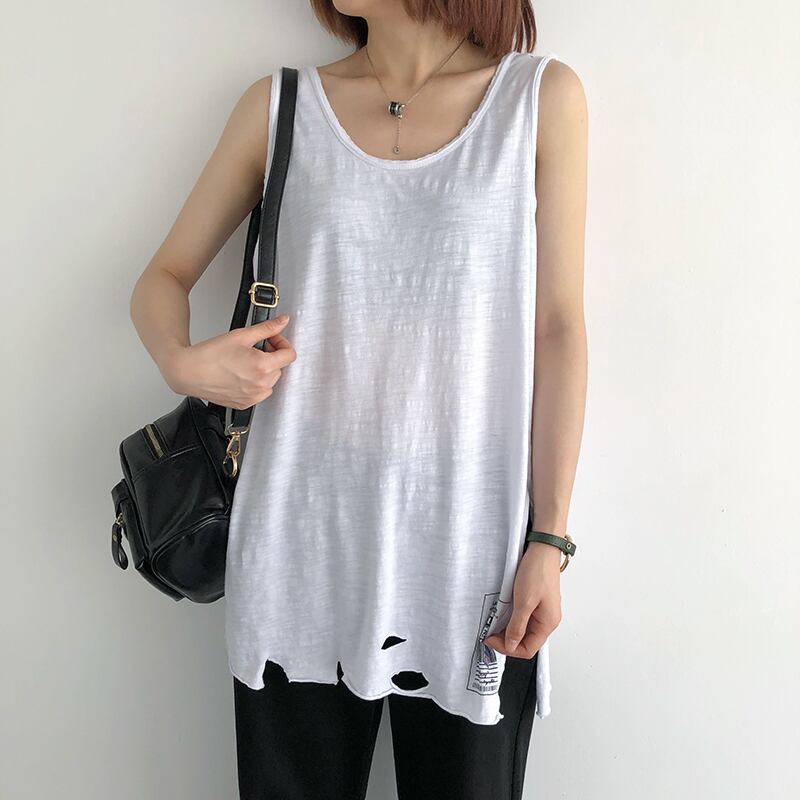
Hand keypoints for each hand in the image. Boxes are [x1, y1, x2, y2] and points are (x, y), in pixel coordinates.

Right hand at [163, 314, 296, 408]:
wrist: (189, 372)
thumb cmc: (210, 354)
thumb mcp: (242, 335)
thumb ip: (267, 328)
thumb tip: (283, 321)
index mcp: (262, 367)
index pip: (290, 354)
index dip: (281, 342)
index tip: (270, 339)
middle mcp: (260, 385)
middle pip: (280, 367)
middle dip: (271, 355)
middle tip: (253, 348)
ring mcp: (253, 397)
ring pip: (271, 381)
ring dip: (264, 370)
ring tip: (245, 362)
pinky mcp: (245, 404)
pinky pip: (260, 393)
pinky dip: (255, 383)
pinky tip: (240, 374)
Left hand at [483, 542, 561, 658]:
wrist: (542, 549)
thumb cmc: (538, 572)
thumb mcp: (524, 602)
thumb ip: (517, 626)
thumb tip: (512, 645)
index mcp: (548, 623)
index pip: (528, 649)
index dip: (508, 648)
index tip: (491, 639)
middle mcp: (547, 619)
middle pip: (525, 640)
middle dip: (506, 639)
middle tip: (489, 632)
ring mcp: (542, 610)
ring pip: (523, 628)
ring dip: (508, 628)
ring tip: (494, 623)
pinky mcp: (536, 600)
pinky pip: (523, 616)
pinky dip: (512, 617)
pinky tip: (502, 612)